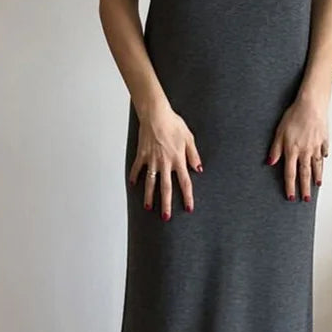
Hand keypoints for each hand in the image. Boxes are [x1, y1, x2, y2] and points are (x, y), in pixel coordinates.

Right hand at [129, 100, 202, 218]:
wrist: (156, 114)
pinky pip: (137, 168)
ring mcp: (152, 160)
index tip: (188, 208)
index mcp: (178, 160)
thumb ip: (193, 155)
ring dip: (149, 197)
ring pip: (150, 182)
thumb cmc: (174, 124)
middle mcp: (165, 163)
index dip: (187, 197)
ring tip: (149, 208)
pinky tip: (133, 185)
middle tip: (166, 217)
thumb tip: (198, 169)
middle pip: (166, 188)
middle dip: (166, 204)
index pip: (185, 182)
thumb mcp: (189, 138)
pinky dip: (134, 177)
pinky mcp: (141, 154)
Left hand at [267, 95, 328, 200]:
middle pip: (305, 174)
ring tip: (317, 185)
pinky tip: (324, 162)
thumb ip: (275, 149)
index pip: (290, 174)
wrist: (311, 105)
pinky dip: (324, 158)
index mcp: (293, 150)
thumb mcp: (279, 132)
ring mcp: (316, 146)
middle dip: (305, 188)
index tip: (291, 197)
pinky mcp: (324, 139)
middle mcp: (306, 151)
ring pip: (316, 166)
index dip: (290, 187)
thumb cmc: (295, 115)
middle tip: (306, 199)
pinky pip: (324, 152)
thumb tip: (270, 162)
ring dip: (316, 177)